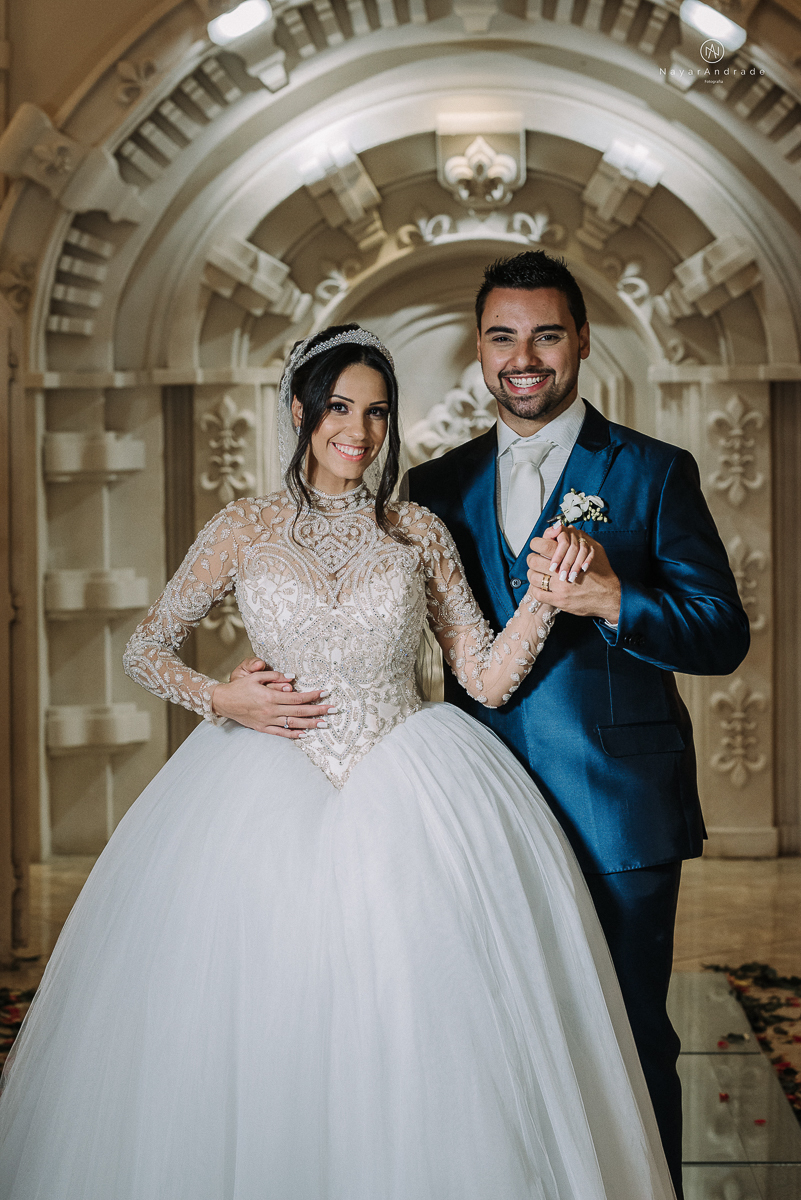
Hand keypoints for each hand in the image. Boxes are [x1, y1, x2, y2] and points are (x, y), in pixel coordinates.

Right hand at [211, 657, 335, 736]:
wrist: (223, 701)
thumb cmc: (240, 687)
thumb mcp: (255, 676)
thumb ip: (274, 676)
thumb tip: (292, 678)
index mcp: (270, 696)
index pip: (297, 697)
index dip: (313, 696)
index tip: (325, 693)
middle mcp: (271, 710)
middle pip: (299, 711)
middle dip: (318, 710)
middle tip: (333, 710)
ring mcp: (267, 721)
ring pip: (293, 723)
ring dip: (310, 724)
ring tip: (325, 724)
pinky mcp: (263, 728)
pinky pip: (281, 733)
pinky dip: (293, 734)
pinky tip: (305, 734)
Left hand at [526, 532, 620, 623]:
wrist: (610, 596)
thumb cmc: (602, 573)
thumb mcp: (594, 549)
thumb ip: (577, 538)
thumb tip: (560, 527)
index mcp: (569, 556)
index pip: (543, 545)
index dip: (537, 544)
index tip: (537, 547)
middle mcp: (562, 571)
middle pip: (534, 561)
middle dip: (532, 559)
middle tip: (534, 560)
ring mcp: (560, 587)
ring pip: (533, 578)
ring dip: (532, 575)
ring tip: (536, 574)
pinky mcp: (559, 601)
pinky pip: (538, 594)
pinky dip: (536, 590)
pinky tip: (540, 588)